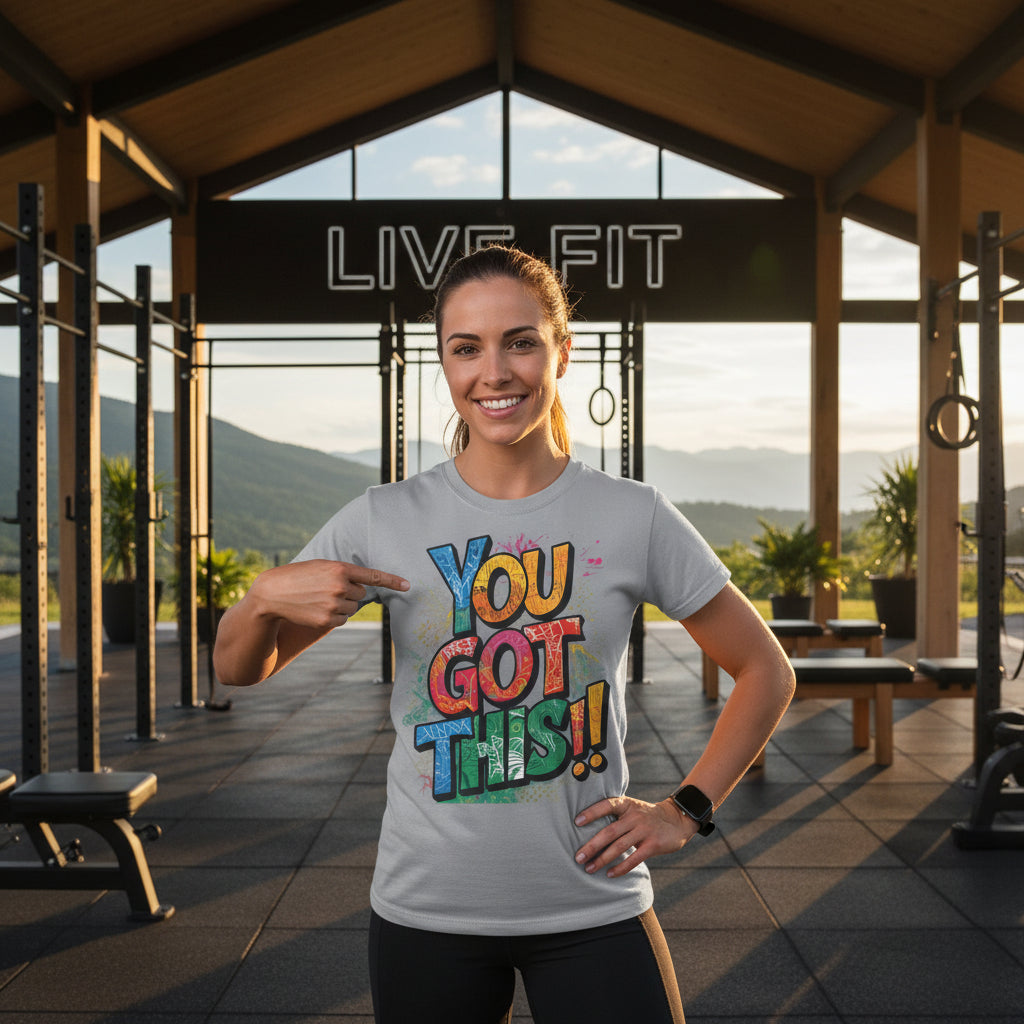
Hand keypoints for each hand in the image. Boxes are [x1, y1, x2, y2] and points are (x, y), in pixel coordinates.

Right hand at [247, 559, 409, 630]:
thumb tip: (364, 587)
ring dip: (341, 605)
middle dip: (349, 591)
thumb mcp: (321, 566)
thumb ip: (343, 573)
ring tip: (319, 598)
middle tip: (327, 588)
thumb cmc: (298, 576)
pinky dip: (334, 616)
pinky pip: (343, 620)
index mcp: (340, 568)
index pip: (372, 575)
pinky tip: (317, 609)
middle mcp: (339, 587)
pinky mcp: (327, 620)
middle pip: (361, 593)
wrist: (272, 594)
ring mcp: (333, 605)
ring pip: (352, 608)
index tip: (408, 585)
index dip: (392, 581)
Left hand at [574, 796, 698, 877]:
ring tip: (589, 868)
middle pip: (609, 832)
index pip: (607, 805)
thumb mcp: (633, 809)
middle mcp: (634, 816)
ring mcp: (644, 830)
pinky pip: (634, 858)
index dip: (591, 812)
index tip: (576, 822)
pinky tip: (610, 874)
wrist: (677, 819)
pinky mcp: (653, 844)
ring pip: (619, 847)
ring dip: (602, 859)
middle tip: (578, 857)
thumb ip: (617, 816)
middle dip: (592, 846)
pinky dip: (620, 868)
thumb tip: (590, 831)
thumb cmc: (647, 816)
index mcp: (627, 804)